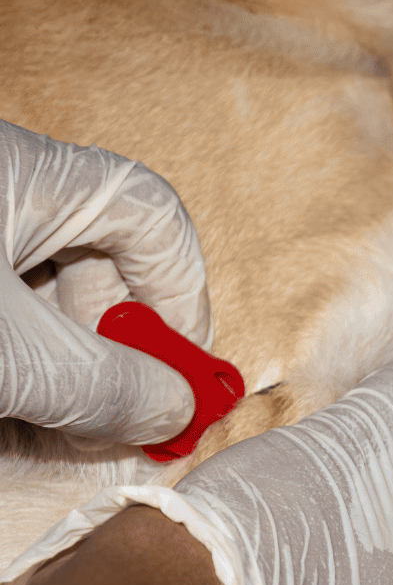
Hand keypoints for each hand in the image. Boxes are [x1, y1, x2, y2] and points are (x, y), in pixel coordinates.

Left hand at [0, 120, 210, 443]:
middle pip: (98, 251)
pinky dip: (19, 353)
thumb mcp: (6, 358)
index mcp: (19, 168)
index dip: (182, 294)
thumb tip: (175, 409)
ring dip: (68, 356)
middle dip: (122, 337)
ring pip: (43, 283)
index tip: (182, 369)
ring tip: (57, 415)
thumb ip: (104, 386)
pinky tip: (13, 399)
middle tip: (123, 407)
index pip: (150, 211)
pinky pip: (2, 300)